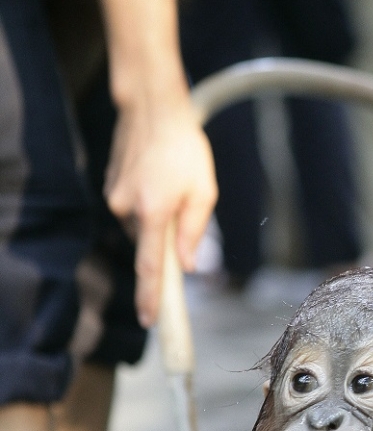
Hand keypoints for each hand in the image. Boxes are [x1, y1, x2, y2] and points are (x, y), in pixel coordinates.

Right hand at [105, 97, 216, 326]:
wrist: (153, 109)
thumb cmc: (185, 148)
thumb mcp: (204, 192)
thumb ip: (194, 233)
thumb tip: (187, 266)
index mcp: (153, 213)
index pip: (150, 268)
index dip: (151, 298)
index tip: (150, 321)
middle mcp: (128, 209)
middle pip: (149, 247)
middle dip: (167, 241)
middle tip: (183, 211)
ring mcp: (115, 199)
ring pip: (142, 228)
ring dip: (158, 220)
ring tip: (173, 186)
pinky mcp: (111, 189)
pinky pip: (134, 211)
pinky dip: (148, 205)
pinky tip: (158, 180)